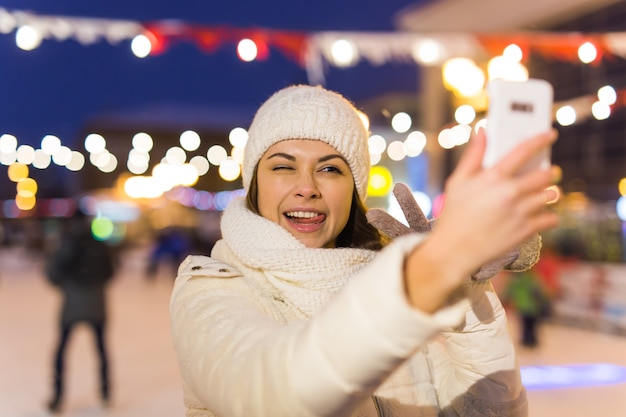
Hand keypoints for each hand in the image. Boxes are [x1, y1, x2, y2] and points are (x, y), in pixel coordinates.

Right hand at [402, 128, 558, 311]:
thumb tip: (482, 131)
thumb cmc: (453, 214)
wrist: (454, 250)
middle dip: (549, 172)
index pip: (524, 151)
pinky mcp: (526, 231)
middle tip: (546, 174)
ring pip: (551, 196)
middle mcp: (510, 193)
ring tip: (540, 196)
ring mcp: (521, 212)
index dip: (540, 140)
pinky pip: (551, 218)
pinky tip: (537, 215)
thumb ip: (473, 155)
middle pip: (546, 175)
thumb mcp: (457, 181)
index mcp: (493, 177)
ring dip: (549, 194)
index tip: (550, 135)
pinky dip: (548, 216)